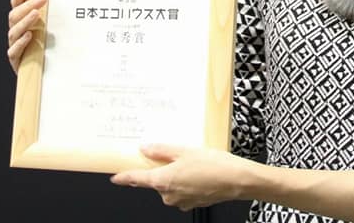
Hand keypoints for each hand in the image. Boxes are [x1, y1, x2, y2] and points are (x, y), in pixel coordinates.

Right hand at [7, 0, 46, 73]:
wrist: (40, 72)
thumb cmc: (46, 46)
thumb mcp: (50, 27)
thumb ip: (52, 13)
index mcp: (22, 19)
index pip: (17, 2)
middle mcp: (16, 30)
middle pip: (15, 14)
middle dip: (28, 4)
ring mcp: (14, 44)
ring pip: (14, 30)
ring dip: (25, 21)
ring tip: (36, 14)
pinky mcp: (16, 59)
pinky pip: (14, 50)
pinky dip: (21, 42)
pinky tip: (29, 36)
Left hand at [110, 145, 253, 210]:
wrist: (237, 180)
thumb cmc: (214, 165)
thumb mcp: (185, 150)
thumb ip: (161, 150)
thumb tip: (145, 149)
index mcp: (163, 181)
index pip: (136, 180)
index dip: (124, 178)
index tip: (116, 177)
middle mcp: (169, 195)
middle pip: (156, 181)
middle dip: (162, 169)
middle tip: (176, 156)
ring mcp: (181, 201)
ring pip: (171, 186)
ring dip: (177, 175)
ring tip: (194, 162)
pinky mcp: (192, 203)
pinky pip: (183, 191)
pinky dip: (187, 182)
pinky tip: (199, 172)